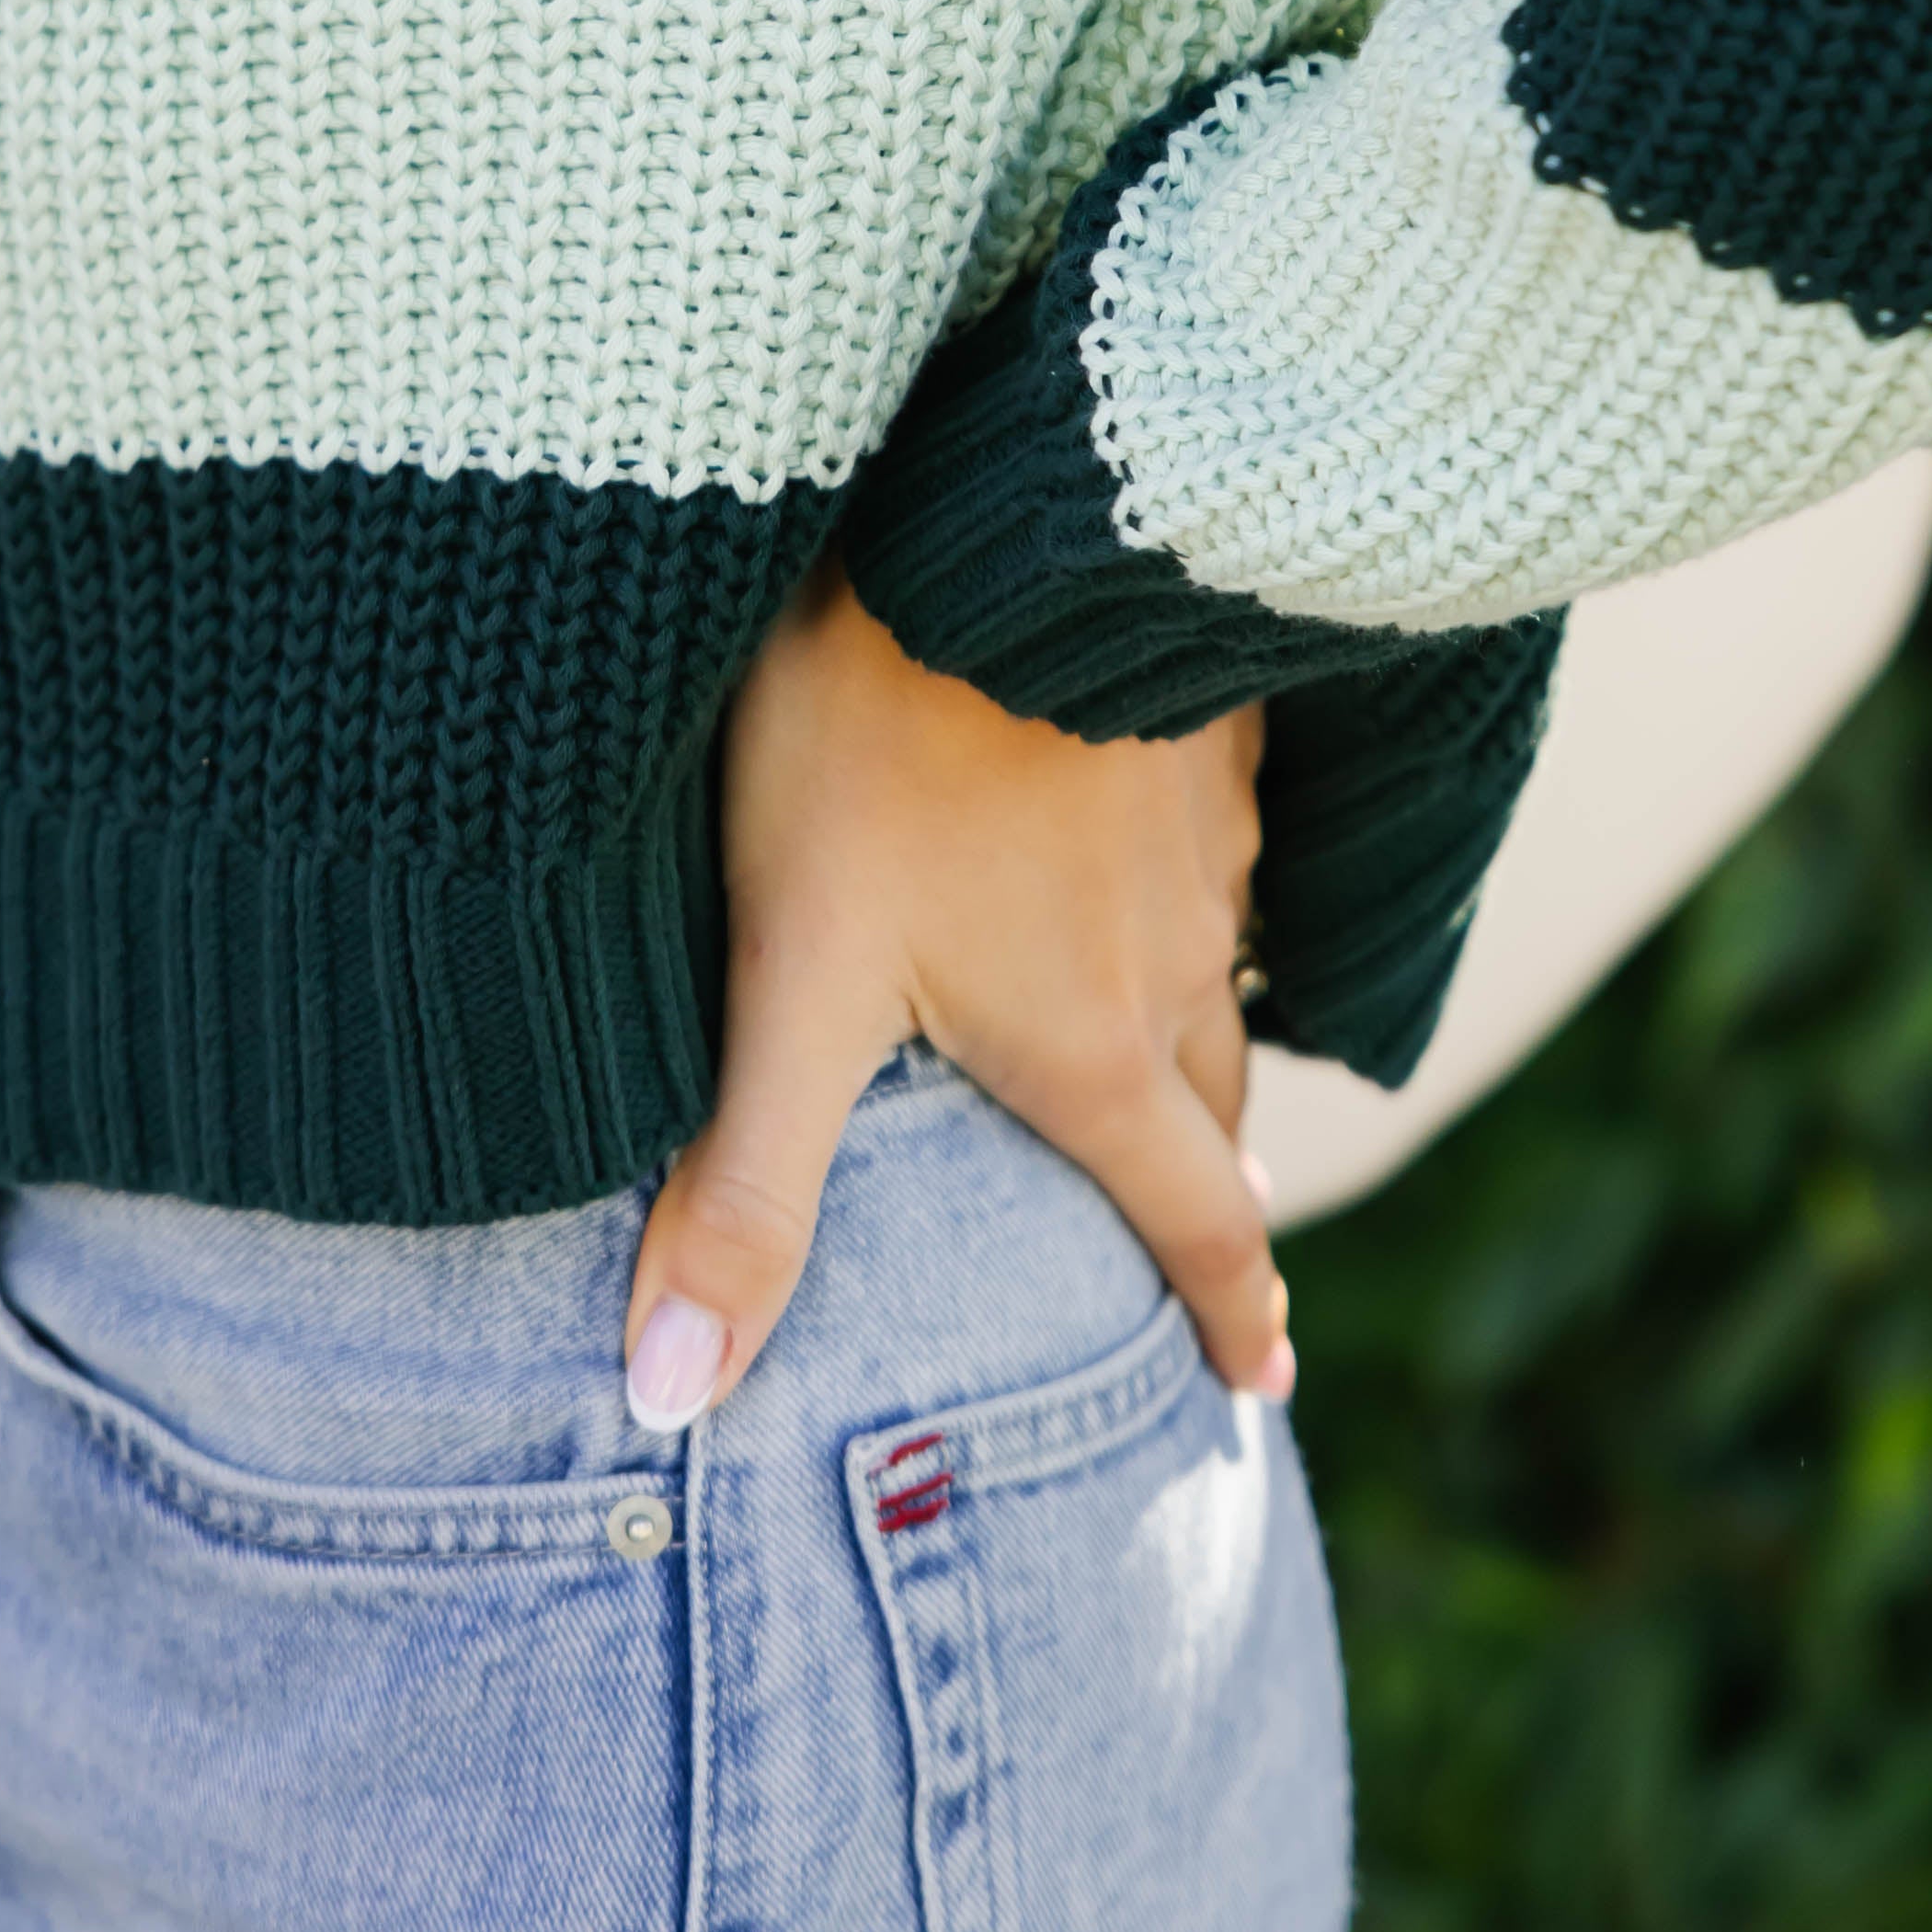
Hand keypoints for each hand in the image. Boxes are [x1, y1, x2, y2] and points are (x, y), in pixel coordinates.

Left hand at [621, 558, 1289, 1428]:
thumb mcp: (794, 976)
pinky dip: (1195, 899)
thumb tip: (669, 1398)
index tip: (1262, 1388)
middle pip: (1214, 1111)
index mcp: (1092, 1048)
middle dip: (1215, 1190)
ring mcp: (1202, 842)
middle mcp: (1176, 961)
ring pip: (1220, 976)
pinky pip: (1223, 852)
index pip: (1192, 1220)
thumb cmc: (878, 750)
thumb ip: (743, 1190)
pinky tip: (1151, 867)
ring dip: (1204, 1040)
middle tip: (1218, 1242)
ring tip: (1174, 1068)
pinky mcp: (1202, 733)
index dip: (1229, 1315)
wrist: (996, 534)